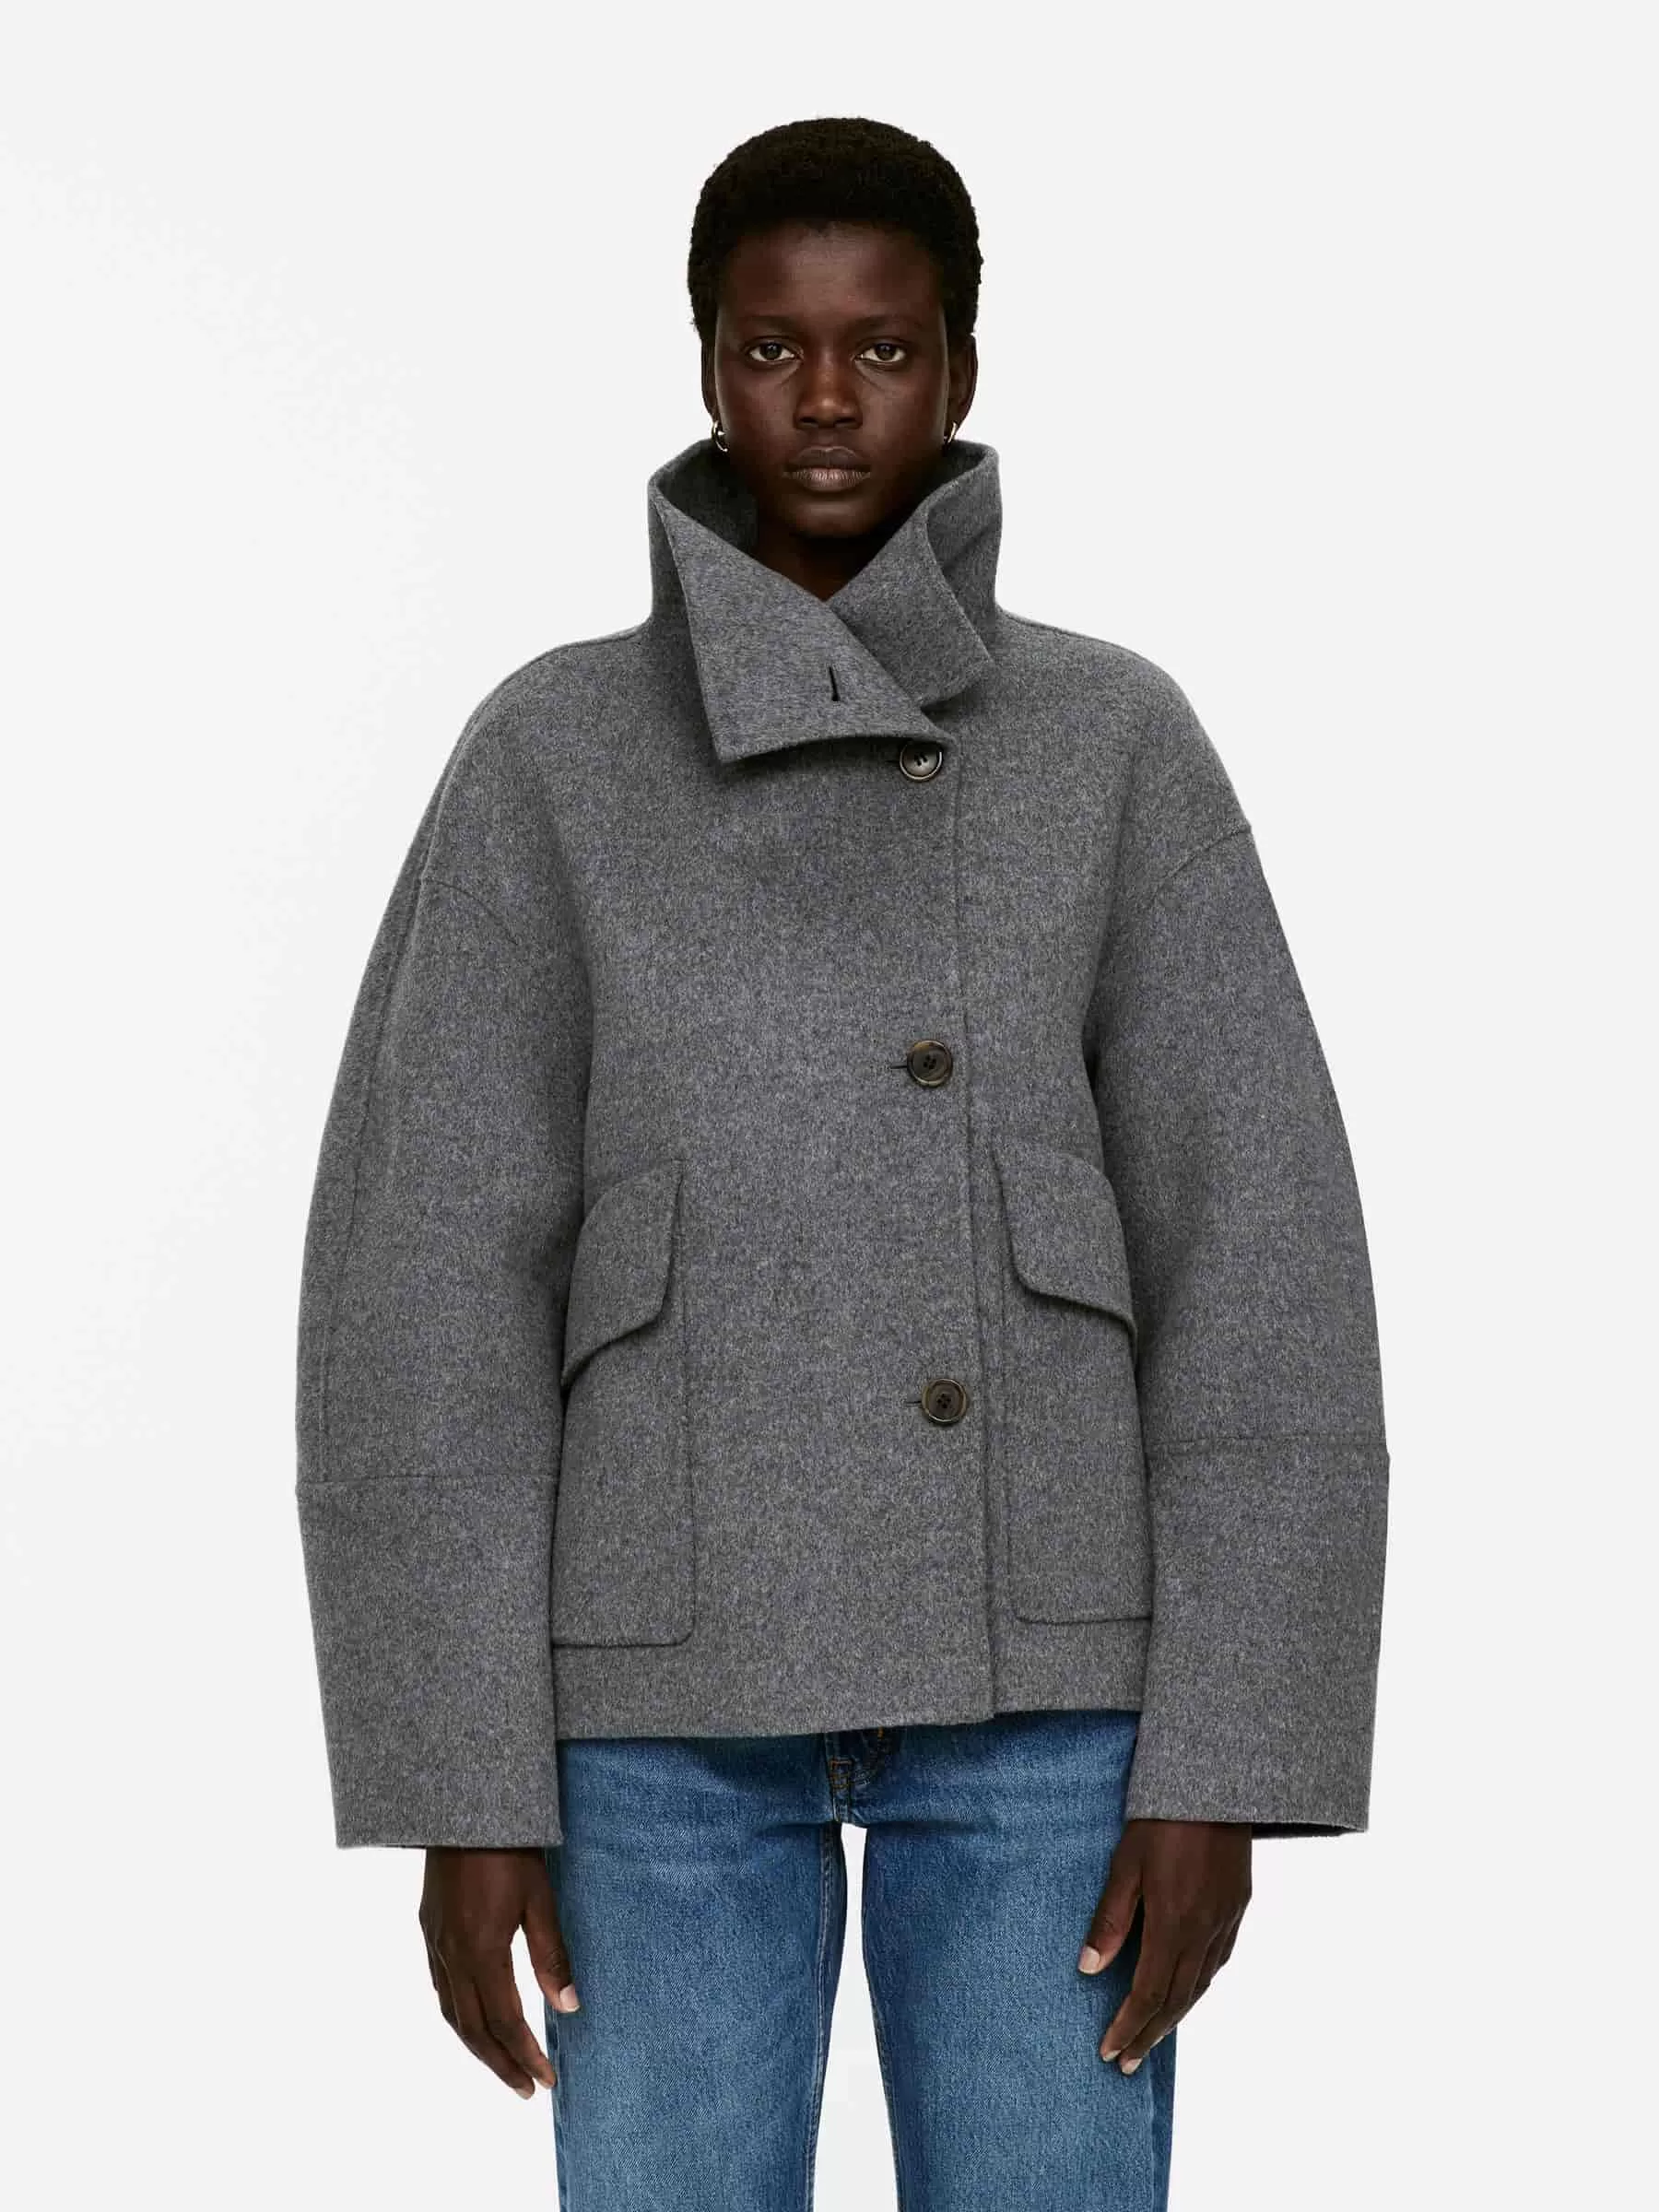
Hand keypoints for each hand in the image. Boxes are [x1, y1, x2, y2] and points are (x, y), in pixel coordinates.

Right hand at [418, 1846, 579, 2096]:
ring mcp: (434, 1942)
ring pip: (451, 2012)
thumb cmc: (509, 1848)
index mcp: (480, 1952)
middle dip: (500, 2063)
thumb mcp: (539, 1898)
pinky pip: (440, 1987)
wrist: (461, 1806)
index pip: (504, 2021)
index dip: (525, 2055)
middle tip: (526, 2089)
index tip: (546, 2080)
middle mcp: (450, 1955)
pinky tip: (472, 2018)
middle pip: (472, 2028)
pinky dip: (457, 2015)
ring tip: (502, 2064)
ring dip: (476, 2045)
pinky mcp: (428, 1928)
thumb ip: (551, 1955)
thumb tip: (570, 2006)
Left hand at [1078, 1818, 1250, 2070]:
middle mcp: (1206, 1931)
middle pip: (1178, 1999)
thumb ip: (1110, 1919)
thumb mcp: (1127, 1863)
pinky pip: (1219, 1961)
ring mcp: (1227, 1920)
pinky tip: (1186, 1989)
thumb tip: (1088, 1969)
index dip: (1128, 2026)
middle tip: (1127, 2063)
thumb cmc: (1163, 1818)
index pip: (1149, 1992)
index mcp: (1175, 1923)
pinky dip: (1198, 1985)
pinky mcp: (1239, 1906)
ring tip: (1152, 2035)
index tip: (1109, 2051)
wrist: (1218, 1783)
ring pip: (1202, 1984)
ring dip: (1175, 2015)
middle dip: (1150, 2034)